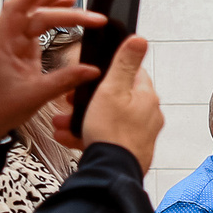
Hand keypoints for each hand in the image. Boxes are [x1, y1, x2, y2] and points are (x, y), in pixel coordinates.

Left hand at [0, 0, 106, 141]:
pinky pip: (35, 27)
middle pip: (29, 6)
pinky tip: (64, 14)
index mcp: (4, 44)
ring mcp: (13, 43)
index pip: (22, 8)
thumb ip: (66, 80)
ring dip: (51, 2)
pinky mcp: (20, 50)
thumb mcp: (35, 96)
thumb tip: (92, 69)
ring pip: (32, 14)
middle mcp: (7, 39)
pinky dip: (51, 17)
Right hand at [68, 32, 164, 170]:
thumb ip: (124, 64)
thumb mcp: (112, 90)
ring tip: (64, 121)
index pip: (131, 73)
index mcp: (146, 97)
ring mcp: (138, 133)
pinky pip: (105, 136)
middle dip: (89, 98)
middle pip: (115, 97)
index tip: (89, 75)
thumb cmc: (112, 132)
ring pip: (106, 118)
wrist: (112, 171)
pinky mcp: (128, 149)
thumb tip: (140, 40)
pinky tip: (69, 136)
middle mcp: (147, 115)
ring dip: (82, 117)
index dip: (107, 71)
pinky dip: (86, 134)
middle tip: (72, 101)